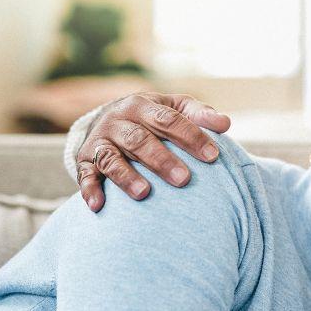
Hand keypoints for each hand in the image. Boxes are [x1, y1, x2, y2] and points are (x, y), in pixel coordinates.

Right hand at [76, 92, 230, 211]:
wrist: (110, 117)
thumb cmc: (154, 117)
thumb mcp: (176, 108)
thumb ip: (200, 115)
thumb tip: (225, 124)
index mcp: (143, 105)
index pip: (169, 119)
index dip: (191, 137)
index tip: (213, 156)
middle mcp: (118, 120)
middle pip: (140, 140)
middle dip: (162, 160)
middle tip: (184, 179)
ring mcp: (100, 141)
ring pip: (111, 158)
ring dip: (126, 176)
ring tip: (144, 194)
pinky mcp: (85, 160)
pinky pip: (85, 175)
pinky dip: (90, 190)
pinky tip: (99, 206)